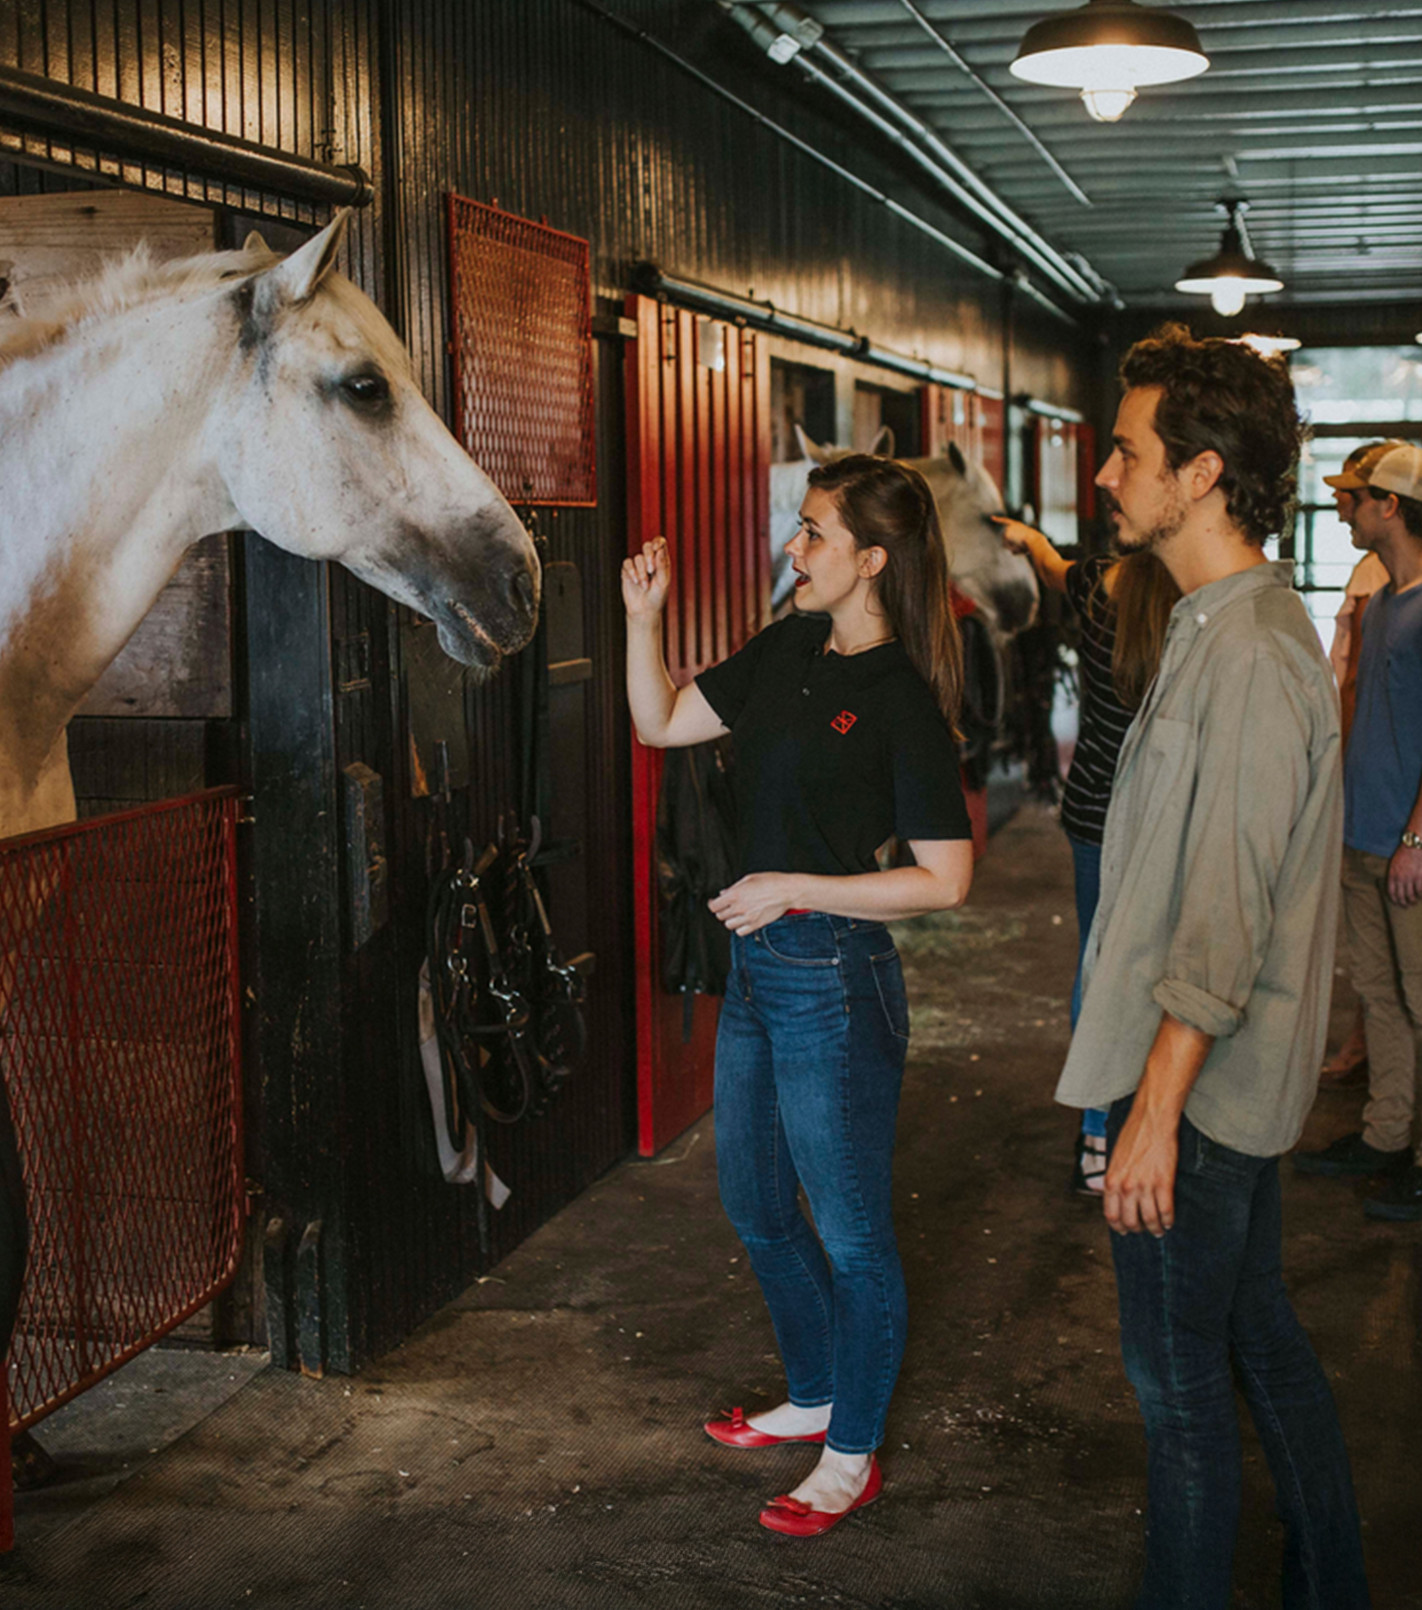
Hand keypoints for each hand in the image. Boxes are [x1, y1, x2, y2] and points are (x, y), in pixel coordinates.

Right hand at [622, 537, 670, 619]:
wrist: (644, 611)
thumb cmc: (657, 597)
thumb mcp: (663, 582)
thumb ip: (662, 565)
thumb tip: (660, 549)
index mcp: (661, 561)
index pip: (659, 543)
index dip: (657, 543)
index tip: (656, 549)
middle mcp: (650, 561)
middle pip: (647, 546)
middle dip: (648, 556)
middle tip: (651, 570)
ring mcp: (638, 565)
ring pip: (637, 558)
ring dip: (641, 572)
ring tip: (644, 586)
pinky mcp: (627, 571)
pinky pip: (627, 563)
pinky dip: (632, 572)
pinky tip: (635, 582)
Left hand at [709, 874, 800, 935]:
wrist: (786, 891)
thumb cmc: (771, 882)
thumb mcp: (749, 879)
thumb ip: (734, 887)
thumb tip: (724, 893)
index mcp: (735, 895)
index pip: (714, 906)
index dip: (713, 904)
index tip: (714, 903)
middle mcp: (739, 908)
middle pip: (720, 916)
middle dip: (722, 911)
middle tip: (727, 906)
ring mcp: (747, 918)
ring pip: (729, 925)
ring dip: (730, 920)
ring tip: (736, 914)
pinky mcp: (756, 924)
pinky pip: (740, 932)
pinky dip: (739, 928)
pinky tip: (743, 921)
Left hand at [989, 516, 1039, 556]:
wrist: (1035, 540)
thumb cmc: (1033, 543)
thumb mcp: (1026, 545)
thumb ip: (1018, 547)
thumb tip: (1012, 553)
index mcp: (1017, 525)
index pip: (1005, 521)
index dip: (998, 520)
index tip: (991, 517)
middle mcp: (1011, 525)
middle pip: (1004, 539)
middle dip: (1010, 545)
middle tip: (1020, 544)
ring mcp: (1007, 529)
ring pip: (1004, 543)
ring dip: (1011, 547)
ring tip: (1020, 544)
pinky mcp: (1006, 534)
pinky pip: (1005, 546)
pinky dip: (1010, 548)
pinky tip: (1017, 544)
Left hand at [1103, 1102, 1177, 1236]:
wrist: (1151, 1120)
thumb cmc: (1133, 1135)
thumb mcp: (1114, 1159)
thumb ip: (1115, 1179)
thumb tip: (1116, 1196)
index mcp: (1111, 1180)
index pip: (1111, 1215)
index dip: (1119, 1227)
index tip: (1125, 1230)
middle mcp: (1126, 1186)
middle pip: (1130, 1221)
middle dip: (1138, 1229)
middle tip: (1144, 1230)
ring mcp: (1145, 1186)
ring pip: (1149, 1219)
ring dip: (1155, 1228)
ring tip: (1159, 1229)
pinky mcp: (1163, 1182)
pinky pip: (1166, 1210)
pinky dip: (1168, 1219)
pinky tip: (1170, 1221)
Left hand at [1388, 843, 1421, 907]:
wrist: (1414, 846)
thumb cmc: (1404, 853)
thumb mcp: (1393, 864)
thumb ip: (1394, 875)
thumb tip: (1396, 885)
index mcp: (1392, 875)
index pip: (1391, 892)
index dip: (1394, 899)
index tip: (1397, 903)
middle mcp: (1400, 879)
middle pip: (1401, 896)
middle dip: (1403, 903)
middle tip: (1406, 905)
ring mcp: (1410, 879)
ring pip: (1411, 896)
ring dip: (1413, 900)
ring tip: (1414, 902)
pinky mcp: (1420, 878)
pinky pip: (1420, 891)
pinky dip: (1420, 895)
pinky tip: (1421, 896)